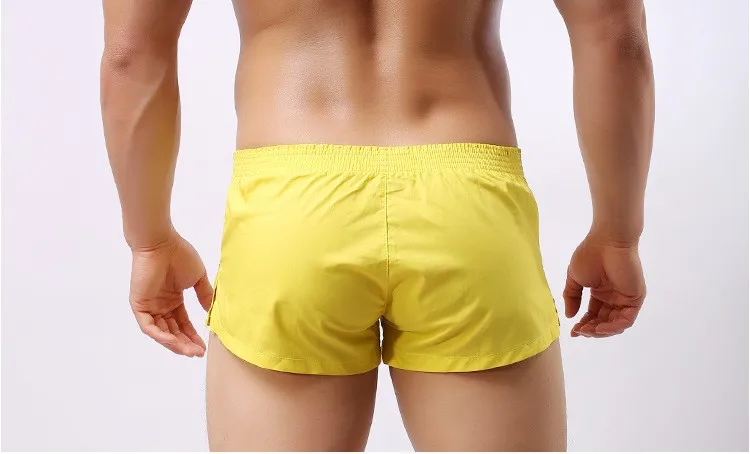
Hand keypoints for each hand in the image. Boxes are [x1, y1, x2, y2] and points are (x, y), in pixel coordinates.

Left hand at [129, 229, 213, 356]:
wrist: (161, 243)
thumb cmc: (179, 255)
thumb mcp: (197, 278)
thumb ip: (204, 294)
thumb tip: (210, 311)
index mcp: (172, 300)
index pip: (183, 323)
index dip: (193, 336)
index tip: (204, 346)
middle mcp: (160, 306)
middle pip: (173, 331)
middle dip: (185, 343)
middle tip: (198, 353)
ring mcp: (149, 306)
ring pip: (161, 332)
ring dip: (174, 343)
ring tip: (189, 351)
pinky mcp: (139, 305)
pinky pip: (148, 326)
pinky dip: (160, 335)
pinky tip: (173, 341)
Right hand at [563, 232, 645, 336]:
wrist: (608, 241)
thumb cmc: (590, 255)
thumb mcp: (574, 278)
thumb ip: (572, 297)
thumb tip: (569, 316)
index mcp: (601, 292)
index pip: (593, 315)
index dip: (583, 325)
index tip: (572, 332)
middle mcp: (614, 297)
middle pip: (603, 322)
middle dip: (591, 329)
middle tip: (579, 332)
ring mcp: (625, 299)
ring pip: (615, 324)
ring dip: (601, 331)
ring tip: (588, 331)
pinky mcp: (635, 299)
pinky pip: (626, 320)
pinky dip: (613, 327)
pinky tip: (599, 328)